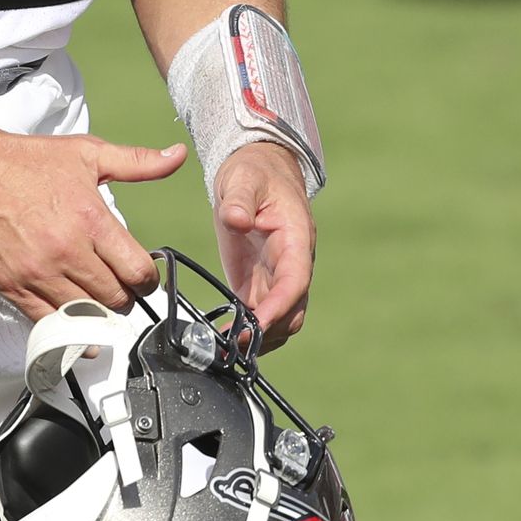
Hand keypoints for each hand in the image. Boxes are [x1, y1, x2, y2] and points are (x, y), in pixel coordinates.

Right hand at [0, 125, 178, 319]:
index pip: (137, 271)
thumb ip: (136, 162)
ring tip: (98, 299)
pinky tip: (75, 322)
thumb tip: (175, 156)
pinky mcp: (11, 286)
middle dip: (125, 296)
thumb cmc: (24, 161)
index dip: (147, 279)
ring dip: (98, 312)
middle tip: (121, 287)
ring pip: (85, 315)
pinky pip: (48, 322)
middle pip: (116, 298)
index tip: (143, 276)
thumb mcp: (87, 153)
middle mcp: (66, 250)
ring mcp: (37, 273)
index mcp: (90, 219)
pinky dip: (66, 326)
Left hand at [211, 145, 314, 349]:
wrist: (257, 170)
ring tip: (226, 350)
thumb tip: (236, 218)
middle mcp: (293, 263)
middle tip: (235, 345)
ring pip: (279, 319)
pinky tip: (224, 340)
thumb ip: (240, 199)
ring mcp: (277, 275)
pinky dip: (246, 331)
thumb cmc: (256, 172)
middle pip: (292, 310)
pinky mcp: (258, 282)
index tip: (257, 325)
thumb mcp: (245, 178)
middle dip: (268, 331)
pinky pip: (259, 314)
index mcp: (297, 238)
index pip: (296, 281)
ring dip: (259, 337)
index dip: (279, 306)